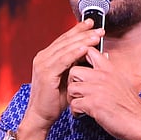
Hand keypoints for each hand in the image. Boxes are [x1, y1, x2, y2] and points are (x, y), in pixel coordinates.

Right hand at [22, 19, 104, 135]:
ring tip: (97, 36)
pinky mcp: (46, 73)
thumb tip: (99, 54)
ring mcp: (42, 64)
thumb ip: (80, 66)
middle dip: (83, 33)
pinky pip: (63, 60)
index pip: (64, 40)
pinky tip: (86, 48)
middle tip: (99, 27)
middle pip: (66, 41)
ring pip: (65, 48)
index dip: (78, 30)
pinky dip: (75, 53)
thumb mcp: (70, 79)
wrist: (41, 116)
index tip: (91, 23)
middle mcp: (43, 58)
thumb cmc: (55, 100)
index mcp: (47, 57)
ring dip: (82, 40)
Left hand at [66, 47, 140, 139]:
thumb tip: (99, 67)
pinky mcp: (92, 104)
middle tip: (77, 92)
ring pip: (71, 88)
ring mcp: (96, 90)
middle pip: (74, 71)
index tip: (80, 71)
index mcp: (109, 69)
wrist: (138, 121)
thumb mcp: (122, 81)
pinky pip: (74, 104)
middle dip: (72, 82)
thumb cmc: (130, 105)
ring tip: (80, 104)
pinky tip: (82, 114)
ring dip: (73, 98)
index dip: (80, 59)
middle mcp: (102, 77)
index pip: (89, 51)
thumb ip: (108, 74)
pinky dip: (75, 111)